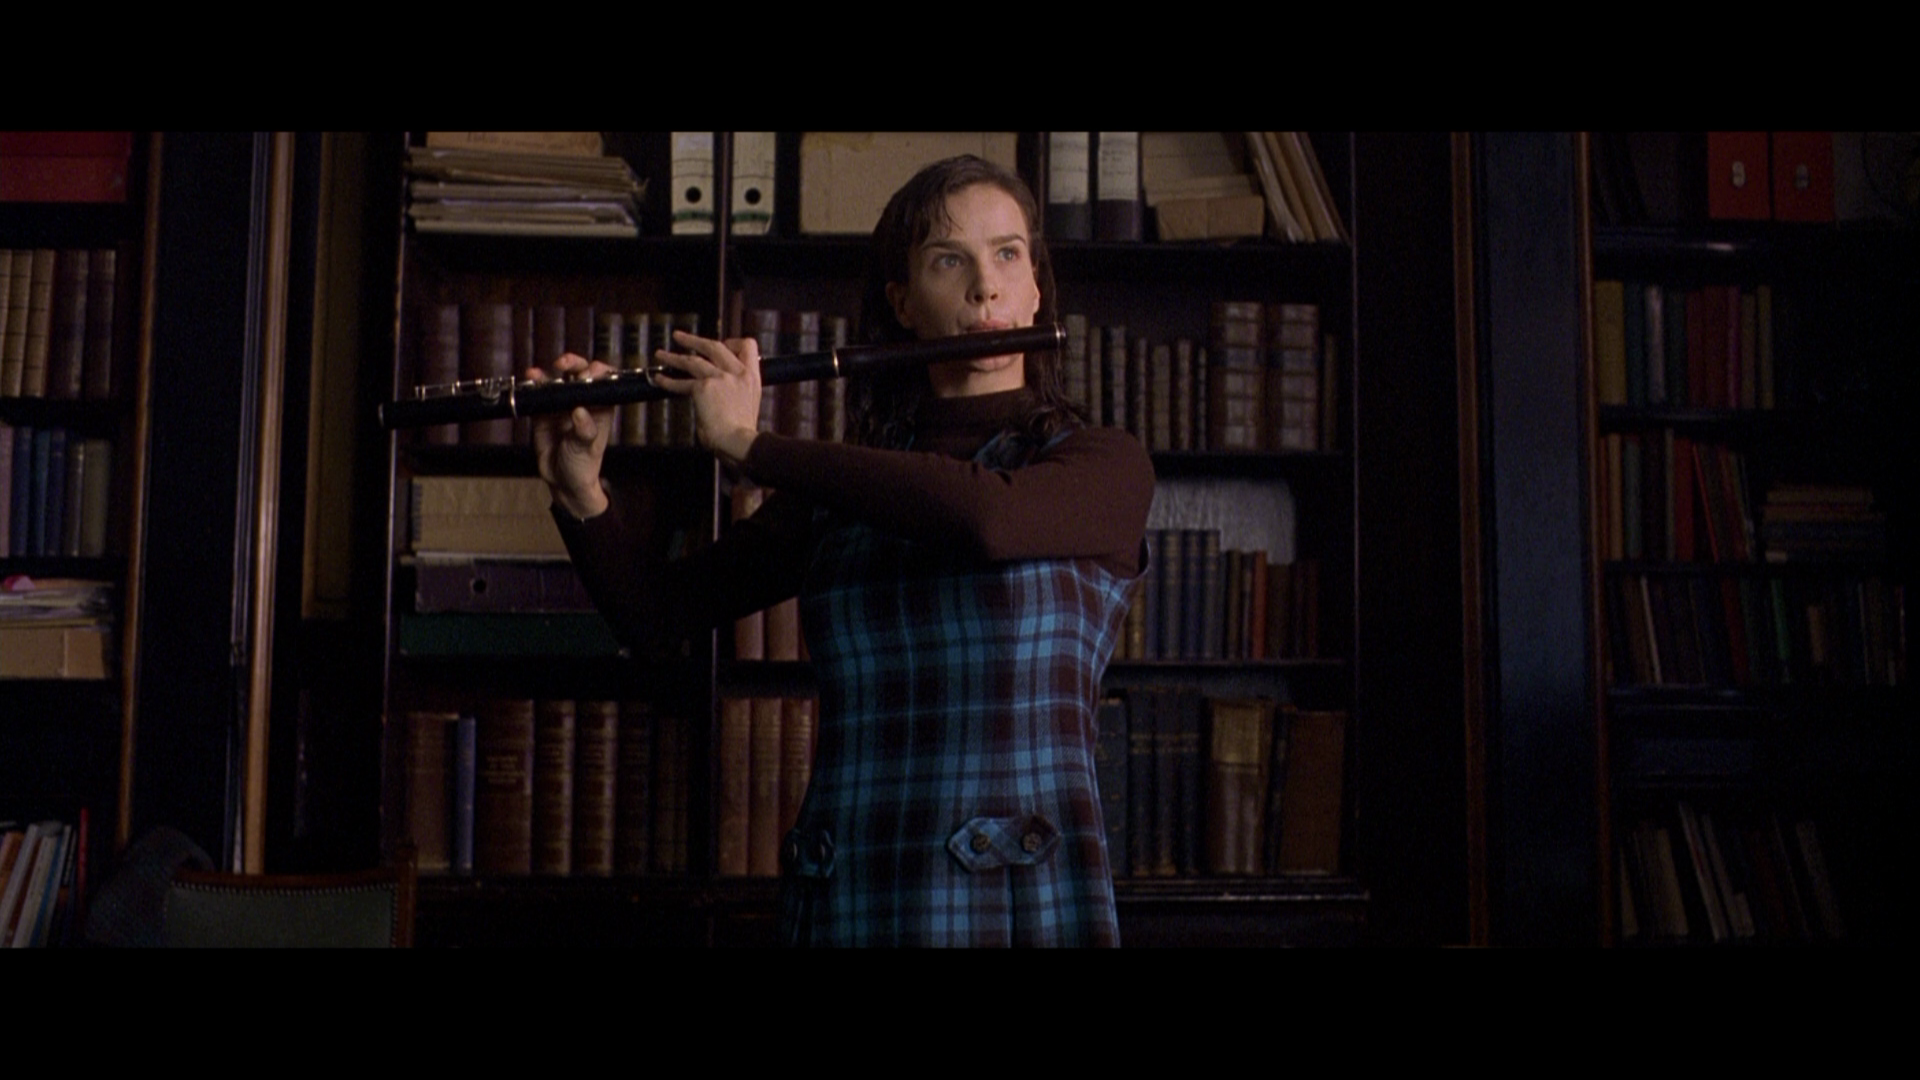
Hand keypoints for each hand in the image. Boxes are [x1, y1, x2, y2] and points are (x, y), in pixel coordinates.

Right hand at [530, 352, 613, 518]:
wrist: (561, 482)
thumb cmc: (583, 465)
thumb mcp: (587, 449)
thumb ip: (585, 432)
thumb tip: (580, 412)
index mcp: (601, 408)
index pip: (604, 382)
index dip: (598, 373)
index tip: (590, 374)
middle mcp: (583, 401)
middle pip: (581, 373)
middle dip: (575, 364)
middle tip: (565, 365)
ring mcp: (562, 404)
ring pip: (558, 379)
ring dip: (552, 371)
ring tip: (544, 371)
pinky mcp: (544, 411)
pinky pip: (539, 393)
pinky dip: (535, 384)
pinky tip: (531, 377)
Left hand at [649, 330, 762, 466]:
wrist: (739, 441)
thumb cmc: (742, 431)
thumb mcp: (748, 403)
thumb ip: (735, 390)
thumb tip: (717, 390)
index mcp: (751, 377)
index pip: (747, 346)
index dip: (732, 342)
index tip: (722, 343)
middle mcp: (737, 373)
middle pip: (714, 346)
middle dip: (694, 340)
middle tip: (679, 337)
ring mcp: (720, 378)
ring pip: (693, 360)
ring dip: (674, 357)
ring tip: (661, 354)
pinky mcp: (704, 388)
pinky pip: (682, 383)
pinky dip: (668, 381)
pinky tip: (659, 379)